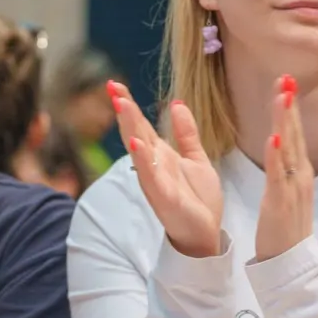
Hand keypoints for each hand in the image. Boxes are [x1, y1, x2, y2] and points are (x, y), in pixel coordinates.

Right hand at [108, 81, 223, 257]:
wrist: (205, 234)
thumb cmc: (198, 200)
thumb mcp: (197, 159)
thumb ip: (186, 133)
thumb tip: (176, 104)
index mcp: (160, 155)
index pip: (141, 124)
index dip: (129, 104)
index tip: (115, 84)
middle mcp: (153, 165)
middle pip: (135, 131)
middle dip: (125, 109)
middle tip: (112, 86)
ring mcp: (155, 180)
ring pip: (138, 149)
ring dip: (129, 127)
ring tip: (122, 104)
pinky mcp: (163, 196)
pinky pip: (150, 175)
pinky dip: (142, 159)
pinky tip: (136, 143)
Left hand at [255, 75, 312, 261]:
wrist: (291, 263)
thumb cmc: (285, 227)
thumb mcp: (288, 190)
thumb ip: (286, 167)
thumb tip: (282, 144)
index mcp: (300, 171)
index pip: (294, 132)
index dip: (290, 107)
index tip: (286, 82)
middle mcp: (300, 175)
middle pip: (294, 134)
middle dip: (289, 105)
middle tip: (286, 77)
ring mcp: (293, 187)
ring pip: (288, 149)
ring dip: (285, 122)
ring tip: (282, 97)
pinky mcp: (281, 202)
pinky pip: (278, 176)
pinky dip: (276, 156)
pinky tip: (274, 138)